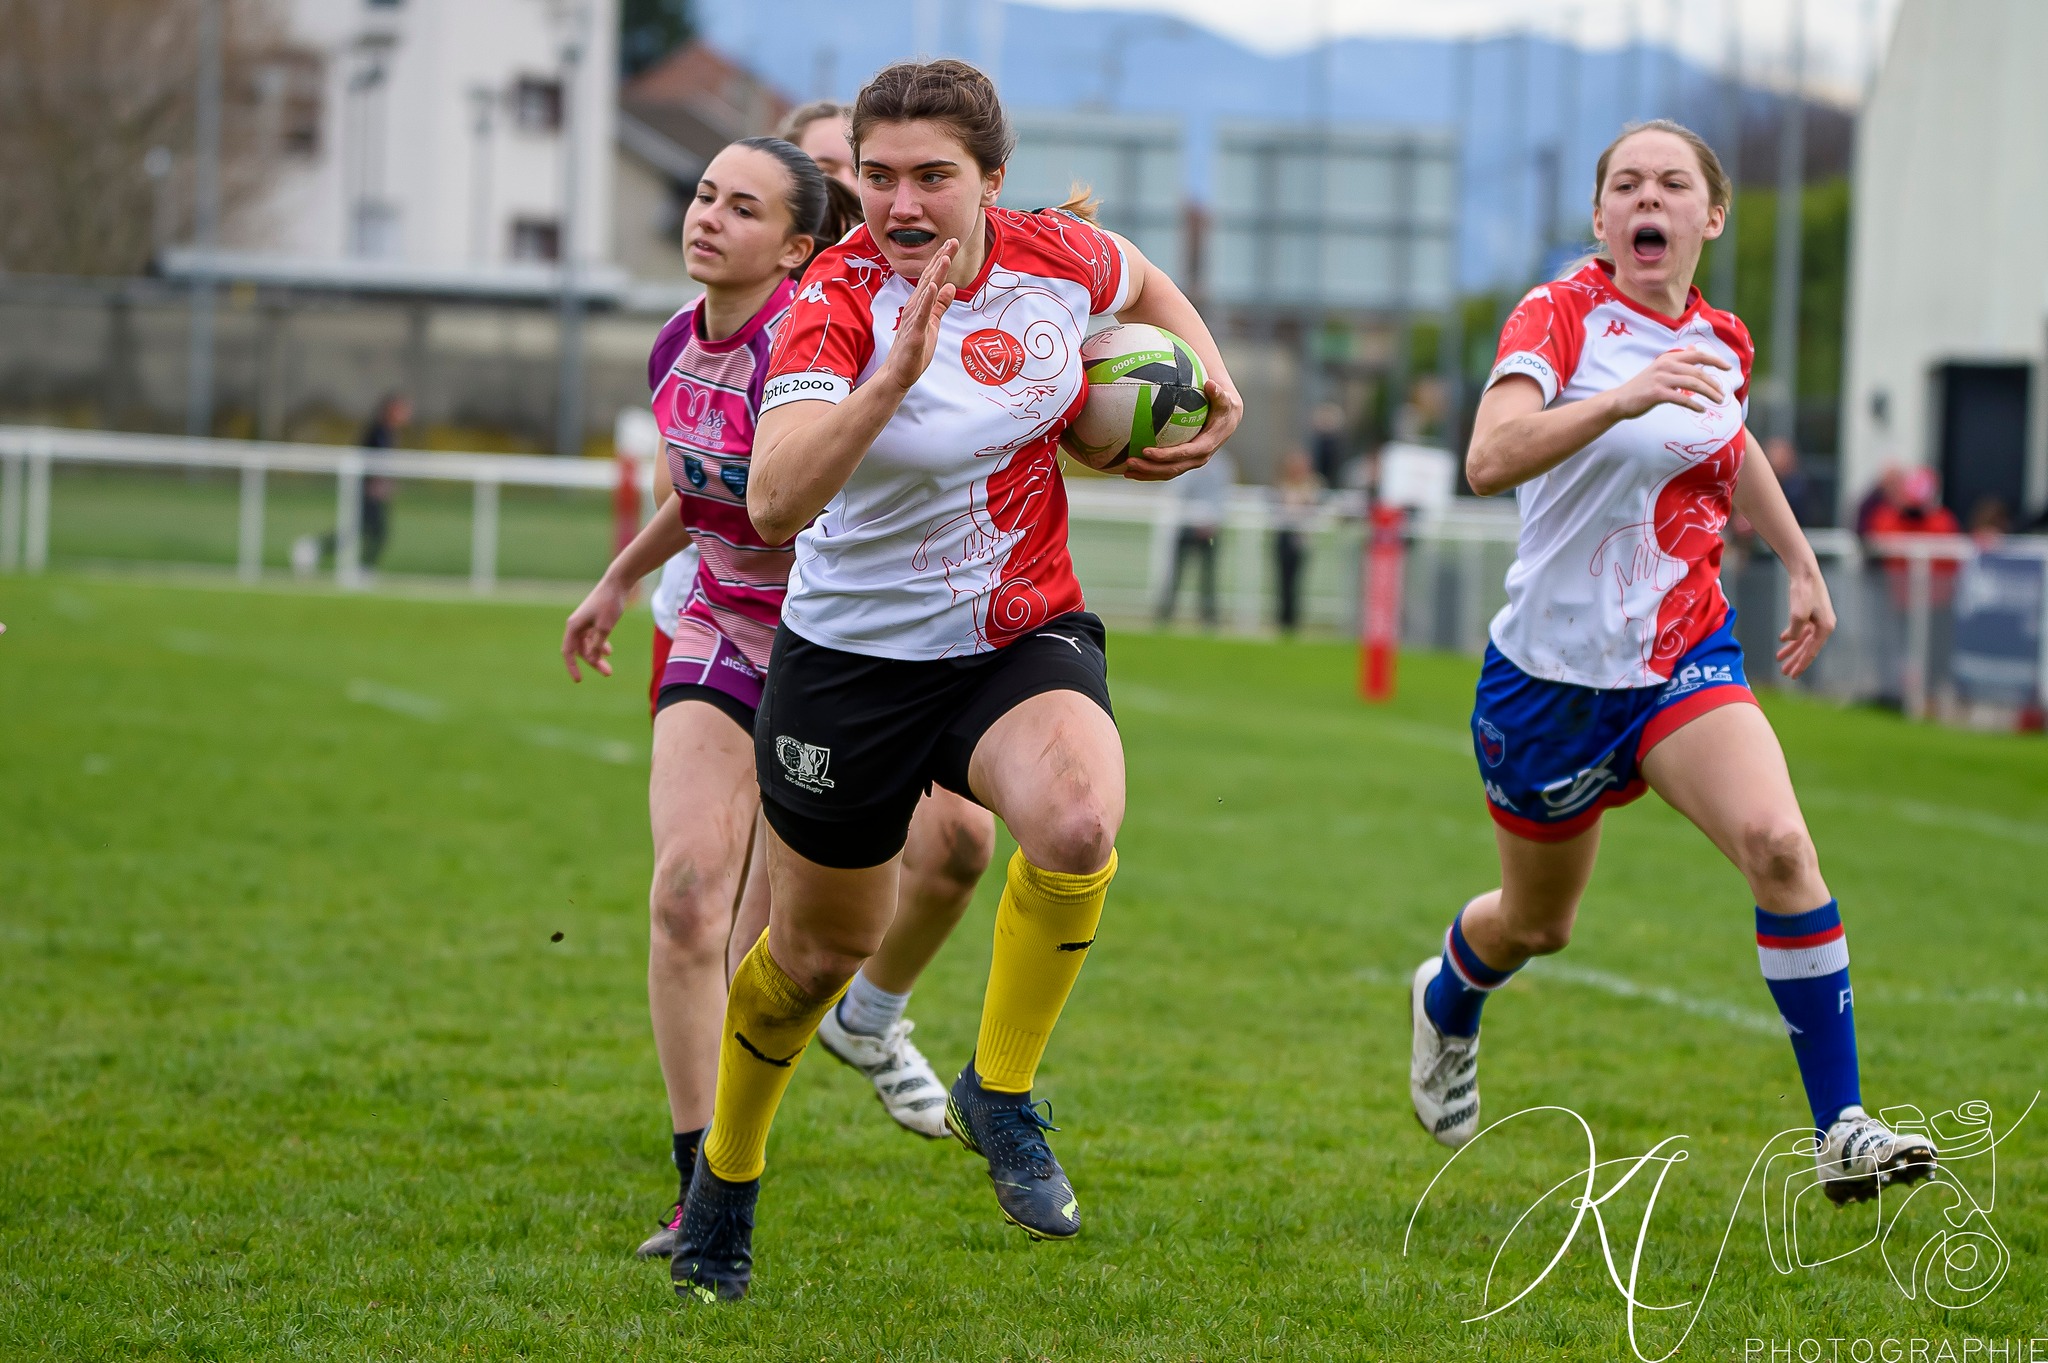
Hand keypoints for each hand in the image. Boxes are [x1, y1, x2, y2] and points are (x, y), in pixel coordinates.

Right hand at [561, 577, 628, 681]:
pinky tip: (608, 652)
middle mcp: (576, 625)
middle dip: (593, 663)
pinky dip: (599, 645)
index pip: (568, 652)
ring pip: (588, 645)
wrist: (617, 583)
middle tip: (608, 673)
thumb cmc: (610, 604)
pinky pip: (593, 637)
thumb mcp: (605, 628)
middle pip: (580, 650)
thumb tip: (592, 659)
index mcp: (574, 626)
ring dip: (597, 656)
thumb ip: (598, 645)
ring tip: (609, 669)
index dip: (572, 667)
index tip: (579, 680)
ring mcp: (584, 622)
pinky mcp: (593, 619)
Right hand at [878, 239, 958, 395]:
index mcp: (920, 304)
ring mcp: (914, 318)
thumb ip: (940, 304)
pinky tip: (932, 286)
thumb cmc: (914, 349)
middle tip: (953, 240)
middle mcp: (915, 306)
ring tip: (945, 257)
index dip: (942, 259)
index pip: (932, 277)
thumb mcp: (932, 322)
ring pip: (925, 292)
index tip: (952, 242)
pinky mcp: (915, 332)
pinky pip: (922, 313)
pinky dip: (927, 299)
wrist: (898, 373)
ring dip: (935, 274)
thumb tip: (951, 287)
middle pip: (929, 278)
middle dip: (941, 259)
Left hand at [1121, 379, 1242, 481]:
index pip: (1183, 453)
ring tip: (1126, 470)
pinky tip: (1131, 468)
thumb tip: (1210, 383)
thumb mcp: (1224, 400)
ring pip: (1167, 473)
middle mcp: (1198, 458)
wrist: (1228, 421)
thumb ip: (1218, 393)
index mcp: (1206, 445)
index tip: (1146, 451)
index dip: (1165, 455)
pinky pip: (1165, 470)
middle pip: (1172, 468)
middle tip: (1129, 462)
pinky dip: (1149, 471)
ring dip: (1146, 474)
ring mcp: (1190, 463)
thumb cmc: (1223, 407)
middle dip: (1150, 468)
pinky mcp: (1184, 462)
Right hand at [1606, 348, 1730, 419]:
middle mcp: (1666, 365)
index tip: (1728, 368)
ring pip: (1693, 384)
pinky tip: (1701, 409)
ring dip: (1709, 393)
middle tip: (1723, 394)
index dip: (1715, 360)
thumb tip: (1694, 349)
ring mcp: (1661, 379)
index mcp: (1668, 357)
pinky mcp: (1657, 393)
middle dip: (1714, 383)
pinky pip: (1682, 398)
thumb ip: (1678, 360)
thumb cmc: (1642, 386)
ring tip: (1718, 402)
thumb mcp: (1660, 368)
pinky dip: (1694, 404)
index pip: (1698, 355)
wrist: (1620, 400)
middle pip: (1698, 372)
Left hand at [1776, 566, 1834, 678]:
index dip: (1801, 664)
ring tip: (1779, 659)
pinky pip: (1802, 630)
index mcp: (1826, 628)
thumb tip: (1790, 640)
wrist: (1804, 572)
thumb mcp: (1797, 614)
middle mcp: (1824, 625)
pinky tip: (1782, 641)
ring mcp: (1818, 619)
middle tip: (1785, 672)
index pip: (1812, 651)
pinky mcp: (1811, 613)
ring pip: (1804, 640)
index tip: (1792, 675)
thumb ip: (1795, 630)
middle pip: (1808, 648)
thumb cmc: (1803, 592)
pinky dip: (1792, 636)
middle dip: (1796, 660)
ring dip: (1792, 649)